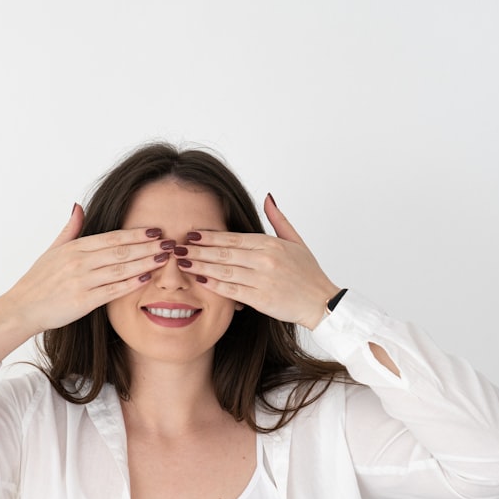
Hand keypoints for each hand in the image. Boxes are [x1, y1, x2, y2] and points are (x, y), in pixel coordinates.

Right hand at [0, 204, 170, 358]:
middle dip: (148, 247)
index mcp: (74, 248)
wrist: (22, 308)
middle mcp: (79, 262)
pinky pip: (112, 290)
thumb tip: (78, 206)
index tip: (156, 231)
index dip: (136, 234)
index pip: (112, 238)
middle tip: (170, 242)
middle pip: (121, 251)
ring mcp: (81, 281)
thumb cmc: (38, 281)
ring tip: (165, 258)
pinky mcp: (83, 301)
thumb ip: (70, 229)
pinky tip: (147, 278)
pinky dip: (130, 283)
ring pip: (120, 269)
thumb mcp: (52, 250)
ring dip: (145, 262)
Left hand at [176, 194, 340, 328]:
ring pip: (224, 270)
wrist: (320, 302)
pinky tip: (199, 280)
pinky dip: (214, 285)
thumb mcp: (296, 240)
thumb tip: (267, 196)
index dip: (210, 236)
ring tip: (182, 262)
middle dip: (198, 250)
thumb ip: (278, 219)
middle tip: (178, 247)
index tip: (192, 234)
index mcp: (271, 243)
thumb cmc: (308, 273)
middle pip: (224, 253)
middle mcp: (265, 260)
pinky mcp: (261, 299)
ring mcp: (262, 280)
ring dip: (200, 266)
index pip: (233, 238)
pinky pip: (232, 290)